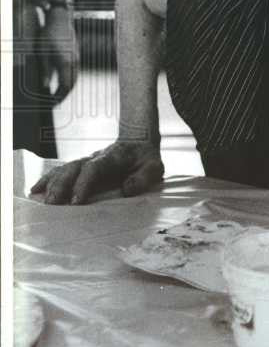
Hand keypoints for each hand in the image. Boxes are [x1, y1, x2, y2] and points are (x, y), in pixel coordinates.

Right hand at [30, 140, 163, 204]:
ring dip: (52, 183)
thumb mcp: (154, 167)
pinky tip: (35, 190)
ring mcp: (86, 161)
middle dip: (62, 185)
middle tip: (53, 204)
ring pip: (64, 169)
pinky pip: (61, 171)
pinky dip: (47, 180)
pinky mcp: (81, 167)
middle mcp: (95, 157)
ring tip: (40, 199)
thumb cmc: (146, 159)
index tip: (77, 201)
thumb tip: (127, 189)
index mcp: (114, 157)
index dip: (84, 183)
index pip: (95, 168)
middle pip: (74, 168)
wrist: (139, 142)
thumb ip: (144, 177)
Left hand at [37, 5, 78, 102]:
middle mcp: (74, 62)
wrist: (61, 19)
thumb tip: (46, 86)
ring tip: (57, 94)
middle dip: (63, 95)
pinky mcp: (76, 55)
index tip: (51, 103)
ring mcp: (76, 58)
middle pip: (72, 84)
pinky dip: (69, 80)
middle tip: (53, 102)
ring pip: (74, 78)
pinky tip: (62, 81)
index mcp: (65, 63)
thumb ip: (45, 71)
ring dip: (67, 88)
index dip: (59, 97)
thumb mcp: (42, 53)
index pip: (65, 86)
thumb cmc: (49, 34)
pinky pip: (74, 72)